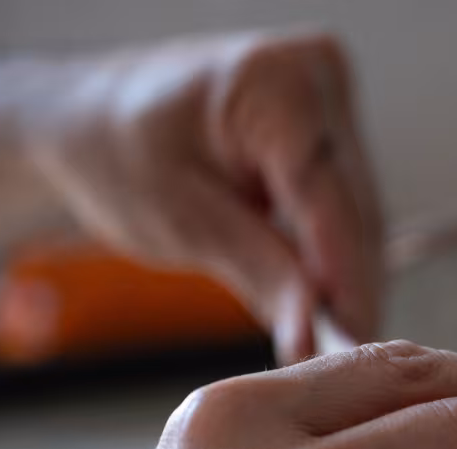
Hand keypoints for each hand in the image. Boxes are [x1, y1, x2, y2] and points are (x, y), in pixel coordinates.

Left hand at [30, 30, 382, 363]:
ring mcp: (331, 99)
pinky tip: (329, 305)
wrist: (94, 119)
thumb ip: (259, 271)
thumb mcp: (180, 220)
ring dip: (351, 281)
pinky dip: (337, 259)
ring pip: (362, 215)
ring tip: (336, 344)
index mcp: (276, 84)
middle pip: (357, 210)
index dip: (345, 281)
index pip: (330, 201)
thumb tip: (314, 331)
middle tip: (344, 365)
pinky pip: (349, 208)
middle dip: (351, 290)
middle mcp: (317, 76)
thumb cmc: (116, 152)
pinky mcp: (334, 129)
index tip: (353, 347)